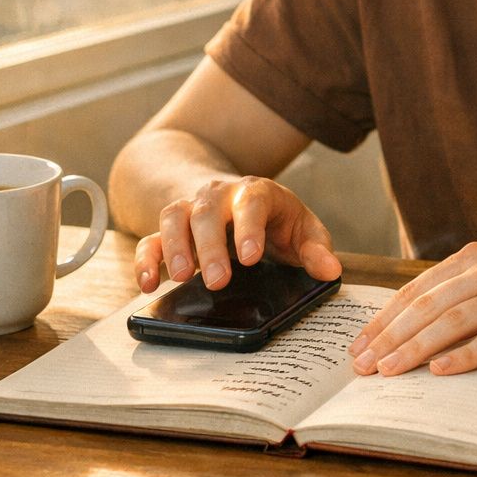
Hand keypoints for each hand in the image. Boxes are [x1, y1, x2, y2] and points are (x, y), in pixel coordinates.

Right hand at [133, 175, 341, 292]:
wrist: (237, 198)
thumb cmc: (276, 219)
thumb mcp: (303, 230)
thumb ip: (317, 249)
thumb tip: (331, 270)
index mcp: (256, 193)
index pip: (252, 203)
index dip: (249, 228)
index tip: (250, 257)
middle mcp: (219, 196)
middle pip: (208, 212)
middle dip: (210, 247)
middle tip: (218, 281)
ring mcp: (191, 209)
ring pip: (174, 217)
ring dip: (174, 247)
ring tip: (180, 278)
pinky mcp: (171, 230)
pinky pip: (151, 238)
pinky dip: (146, 259)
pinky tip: (148, 283)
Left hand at [347, 242, 476, 376]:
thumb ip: (464, 290)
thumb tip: (413, 322)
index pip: (417, 289)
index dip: (384, 318)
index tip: (359, 344)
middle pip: (427, 306)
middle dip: (388, 337)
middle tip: (361, 364)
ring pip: (451, 323)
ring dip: (414, 349)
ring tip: (388, 371)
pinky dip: (463, 357)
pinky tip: (439, 372)